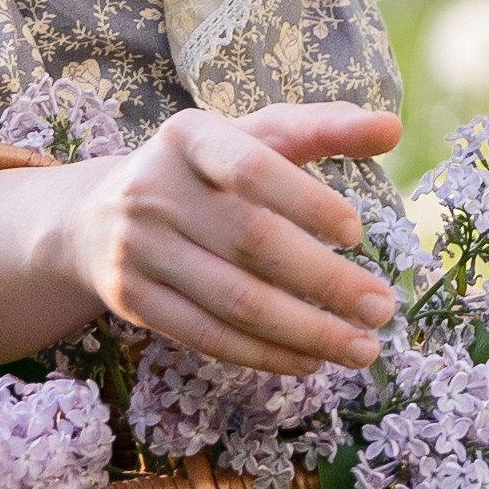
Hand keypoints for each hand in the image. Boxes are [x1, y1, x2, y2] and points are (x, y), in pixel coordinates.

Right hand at [66, 102, 402, 376]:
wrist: (97, 218)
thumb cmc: (203, 173)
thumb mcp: (251, 137)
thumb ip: (321, 129)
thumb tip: (391, 128)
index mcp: (189, 136)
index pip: (250, 166)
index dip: (304, 200)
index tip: (356, 231)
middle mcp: (155, 188)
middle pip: (250, 242)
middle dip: (325, 281)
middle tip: (382, 308)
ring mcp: (137, 247)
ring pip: (234, 301)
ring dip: (306, 331)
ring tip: (361, 347)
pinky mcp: (131, 299)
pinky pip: (207, 336)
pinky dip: (265, 354)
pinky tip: (309, 360)